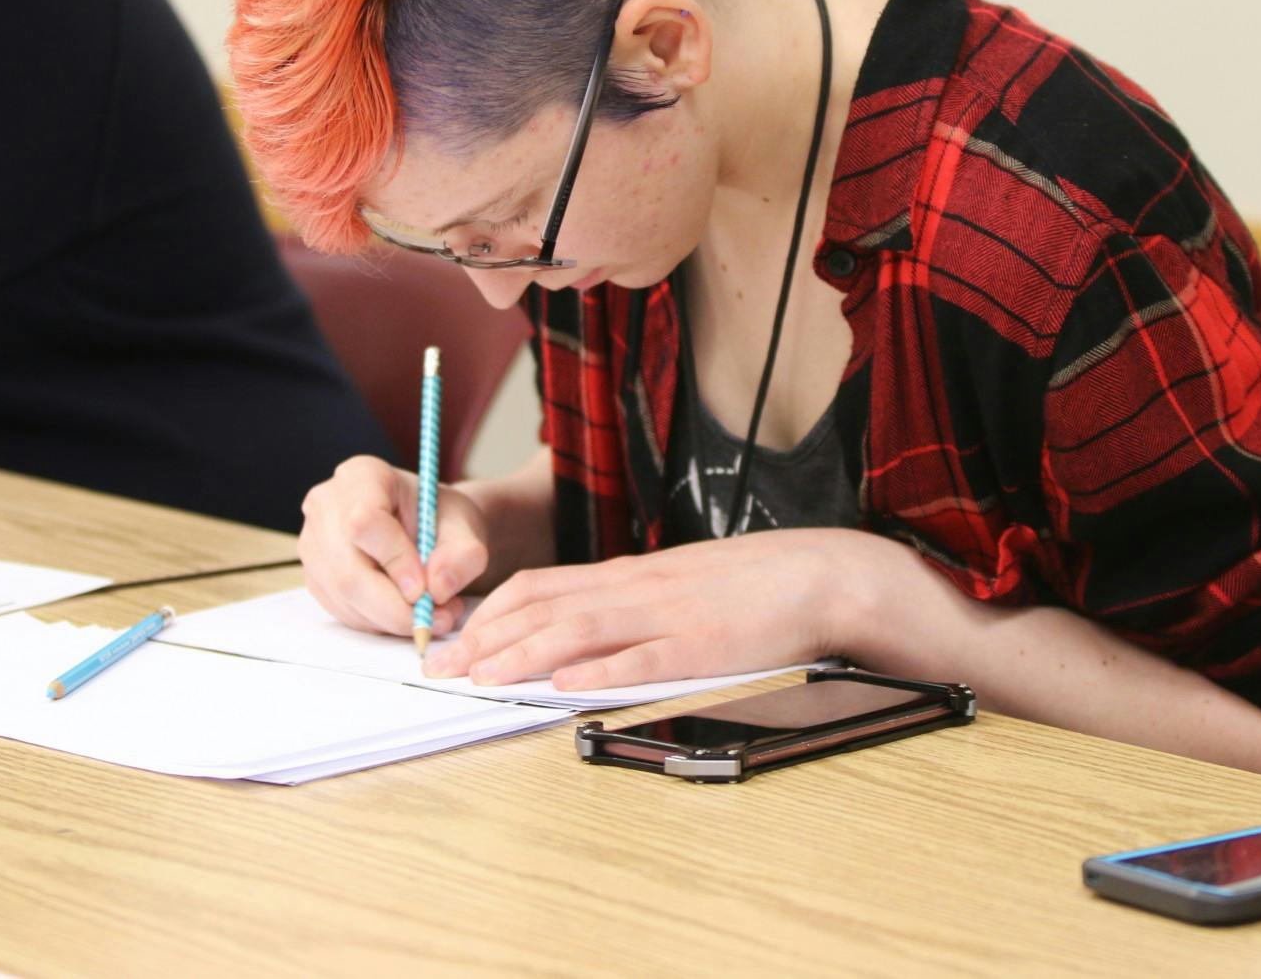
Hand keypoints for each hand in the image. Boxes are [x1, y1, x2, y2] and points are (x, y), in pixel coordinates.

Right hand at [298, 455, 489, 638]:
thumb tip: (437, 588)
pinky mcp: (315, 575)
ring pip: (344, 597)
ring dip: (391, 619)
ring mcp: (314, 542)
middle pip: (347, 570)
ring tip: (433, 614)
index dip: (395, 561)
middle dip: (395, 606)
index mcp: (361, 476)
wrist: (429, 529)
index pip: (364, 522)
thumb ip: (463, 555)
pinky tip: (406, 612)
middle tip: (435, 618)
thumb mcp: (466, 528)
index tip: (426, 589)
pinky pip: (341, 611)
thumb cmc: (442, 519)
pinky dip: (378, 622)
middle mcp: (326, 506)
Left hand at [423, 528, 879, 690]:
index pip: (540, 587)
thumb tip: (579, 638)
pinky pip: (642, 659)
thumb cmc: (751, 586)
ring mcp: (667, 616)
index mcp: (629, 576)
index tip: (453, 639)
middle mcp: (637, 590)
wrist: (818, 575)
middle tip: (442, 668)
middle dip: (486, 639)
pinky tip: (566, 686)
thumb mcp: (677, 585)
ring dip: (523, 656)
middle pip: (545, 609)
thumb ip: (630, 605)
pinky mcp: (701, 646)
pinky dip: (601, 673)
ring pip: (579, 632)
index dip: (489, 613)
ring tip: (481, 677)